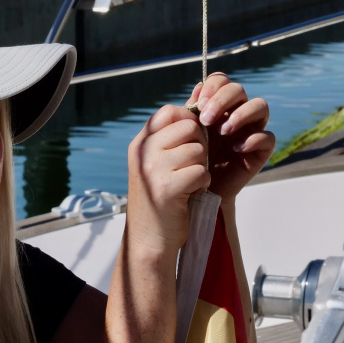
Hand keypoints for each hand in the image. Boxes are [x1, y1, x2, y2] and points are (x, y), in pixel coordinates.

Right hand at [126, 104, 211, 255]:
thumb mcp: (158, 162)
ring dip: (200, 168)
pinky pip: (201, 173)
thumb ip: (172, 136)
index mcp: (141, 143)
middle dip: (199, 146)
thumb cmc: (160, 198)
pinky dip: (202, 185)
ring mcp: (152, 170)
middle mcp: (143, 152)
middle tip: (190, 167)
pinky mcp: (167, 188)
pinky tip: (190, 194)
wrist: (149, 239)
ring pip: (197, 151)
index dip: (189, 123)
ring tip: (188, 183)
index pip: (170, 111)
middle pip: (190, 128)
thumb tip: (198, 104)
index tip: (189, 143)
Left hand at [189, 73, 274, 200]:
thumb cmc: (193, 158)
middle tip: (206, 120)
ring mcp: (253, 129)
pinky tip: (235, 149)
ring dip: (241, 114)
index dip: (213, 87)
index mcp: (219, 104)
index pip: (222, 81)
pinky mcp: (262, 149)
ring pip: (260, 106)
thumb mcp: (188, 133)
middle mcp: (238, 112)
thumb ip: (192, 111)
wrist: (201, 189)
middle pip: (239, 90)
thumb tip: (199, 87)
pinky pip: (268, 137)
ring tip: (223, 131)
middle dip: (222, 100)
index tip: (198, 105)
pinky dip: (252, 140)